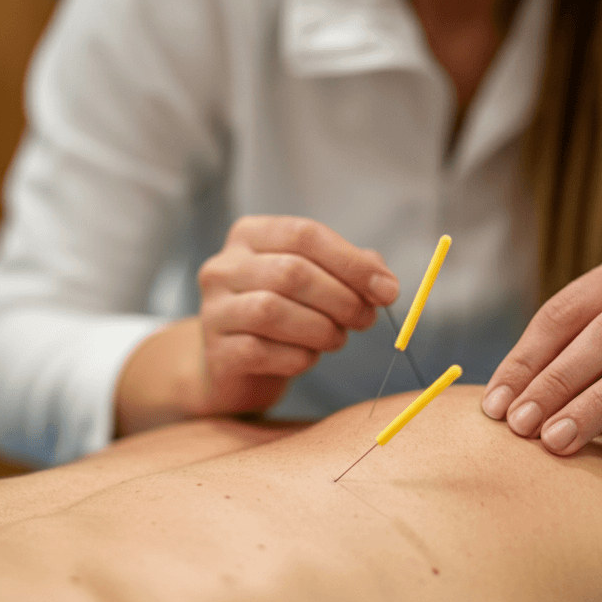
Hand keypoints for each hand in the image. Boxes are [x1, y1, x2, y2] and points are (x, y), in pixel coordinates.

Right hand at [194, 215, 398, 414]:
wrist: (236, 366)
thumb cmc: (284, 315)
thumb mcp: (316, 282)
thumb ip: (350, 271)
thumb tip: (384, 281)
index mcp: (250, 235)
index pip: (304, 234)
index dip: (351, 262)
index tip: (387, 289)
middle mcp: (224, 267)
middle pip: (291, 272)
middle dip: (341, 298)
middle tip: (366, 319)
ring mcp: (214, 310)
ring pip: (272, 311)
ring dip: (321, 329)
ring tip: (337, 338)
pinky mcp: (216, 352)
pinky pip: (261, 351)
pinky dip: (297, 357)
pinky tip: (309, 357)